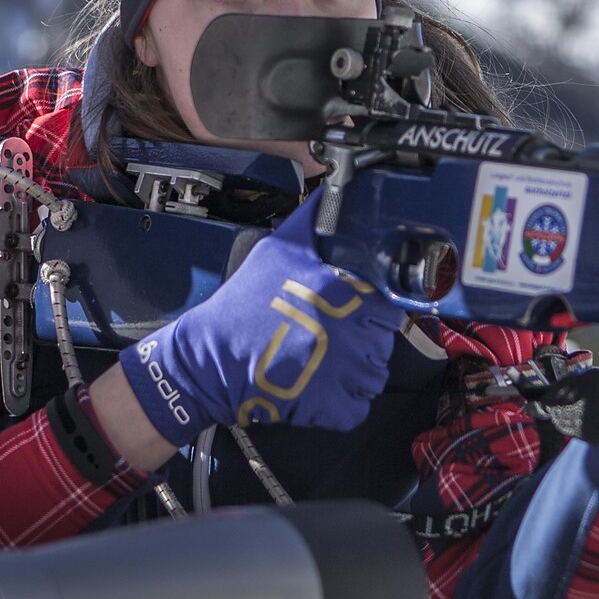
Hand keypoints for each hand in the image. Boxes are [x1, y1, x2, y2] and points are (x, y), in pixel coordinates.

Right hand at [118, 194, 401, 440]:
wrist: (210, 360)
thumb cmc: (241, 306)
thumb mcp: (275, 249)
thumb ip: (310, 220)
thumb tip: (330, 191)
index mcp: (341, 291)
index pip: (388, 306)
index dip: (372, 312)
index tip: (352, 315)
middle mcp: (349, 331)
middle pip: (384, 342)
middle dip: (365, 342)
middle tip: (334, 340)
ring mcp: (342, 372)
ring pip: (375, 376)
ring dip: (357, 373)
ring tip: (326, 364)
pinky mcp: (331, 407)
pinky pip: (358, 408)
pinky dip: (345, 403)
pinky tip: (322, 387)